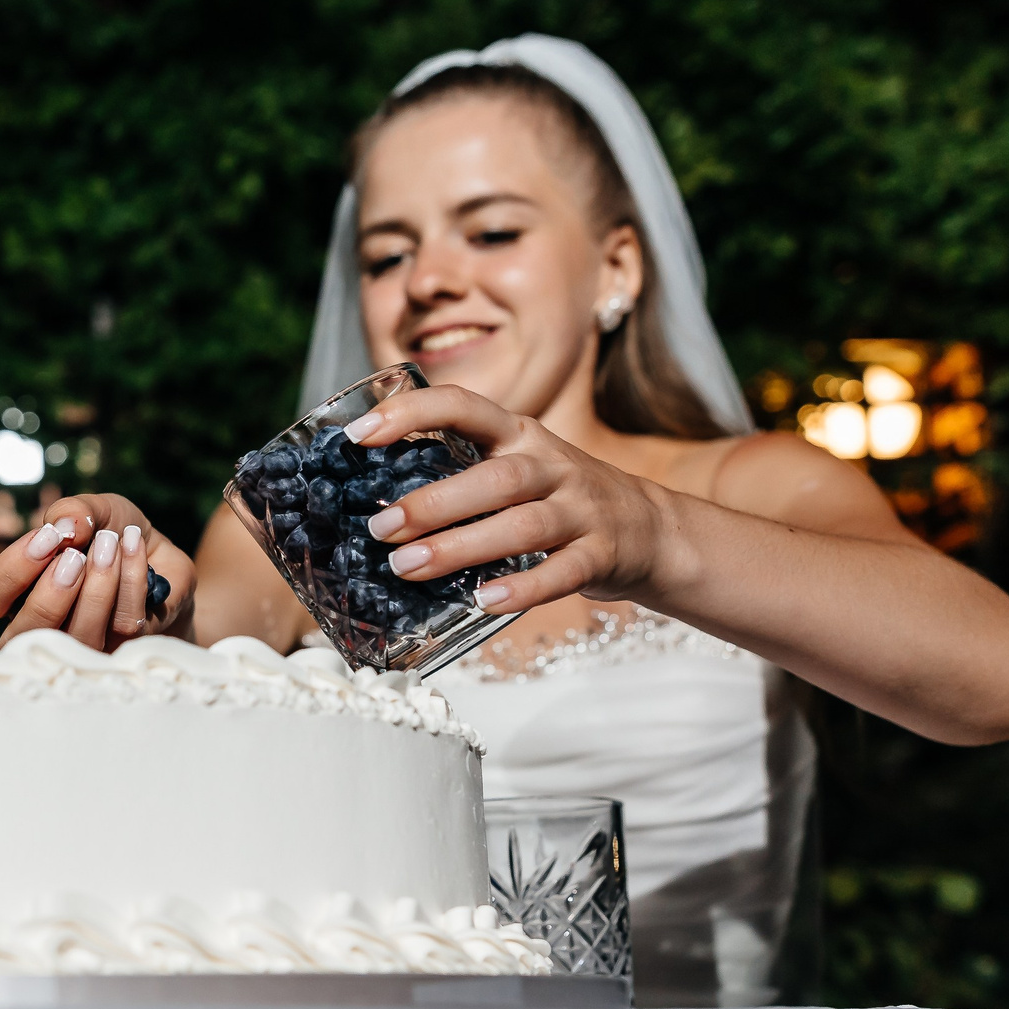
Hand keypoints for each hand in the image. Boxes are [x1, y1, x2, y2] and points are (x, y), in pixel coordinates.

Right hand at [0, 494, 192, 649]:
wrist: (161, 559)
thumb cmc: (110, 536)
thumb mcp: (91, 511)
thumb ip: (72, 513)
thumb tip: (66, 527)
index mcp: (15, 595)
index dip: (10, 571)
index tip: (47, 538)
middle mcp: (41, 630)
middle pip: (24, 632)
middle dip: (52, 591)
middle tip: (77, 553)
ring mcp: (82, 648)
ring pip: (79, 635)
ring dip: (98, 583)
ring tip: (112, 542)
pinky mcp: (123, 651)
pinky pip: (123, 623)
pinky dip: (131, 577)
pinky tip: (136, 546)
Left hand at [343, 384, 673, 613]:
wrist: (649, 529)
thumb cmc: (554, 499)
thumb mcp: (514, 467)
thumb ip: (458, 471)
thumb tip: (369, 497)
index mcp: (519, 434)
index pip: (464, 406)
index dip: (411, 413)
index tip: (359, 434)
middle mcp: (551, 464)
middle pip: (494, 477)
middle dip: (433, 502)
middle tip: (381, 528)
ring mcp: (580, 509)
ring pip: (522, 525)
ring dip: (461, 547)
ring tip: (407, 568)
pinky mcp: (600, 554)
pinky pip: (562, 572)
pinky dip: (523, 589)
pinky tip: (483, 602)